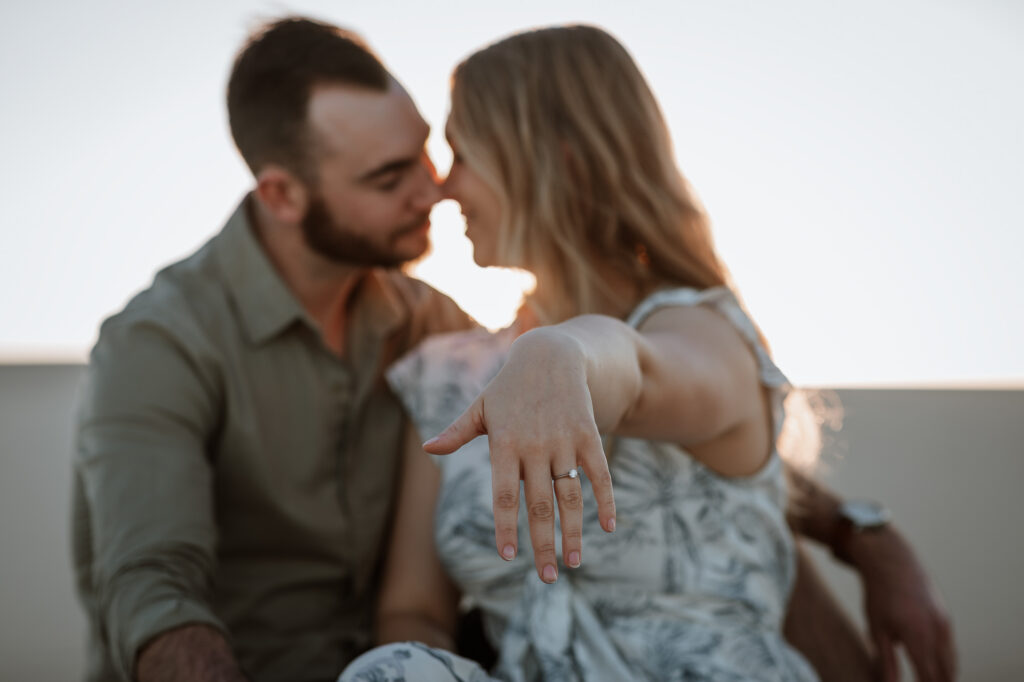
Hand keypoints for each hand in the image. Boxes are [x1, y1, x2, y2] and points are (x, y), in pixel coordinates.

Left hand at [423, 330, 616, 582]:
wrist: (550, 354)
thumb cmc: (509, 386)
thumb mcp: (481, 407)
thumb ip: (457, 432)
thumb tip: (427, 449)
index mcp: (504, 443)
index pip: (504, 494)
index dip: (507, 526)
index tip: (508, 556)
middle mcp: (534, 445)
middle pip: (539, 504)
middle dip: (543, 544)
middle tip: (547, 578)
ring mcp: (564, 441)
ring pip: (570, 495)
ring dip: (574, 531)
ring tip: (574, 562)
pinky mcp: (588, 435)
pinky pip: (599, 474)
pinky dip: (606, 501)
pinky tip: (608, 527)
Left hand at [847, 527, 956, 681]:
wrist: (891, 559)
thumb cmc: (878, 594)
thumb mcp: (876, 629)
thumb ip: (886, 662)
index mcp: (918, 636)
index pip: (929, 677)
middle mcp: (937, 630)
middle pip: (946, 672)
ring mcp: (945, 622)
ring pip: (951, 659)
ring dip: (944, 673)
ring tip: (930, 679)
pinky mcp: (946, 614)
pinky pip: (950, 644)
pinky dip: (945, 658)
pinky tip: (934, 663)